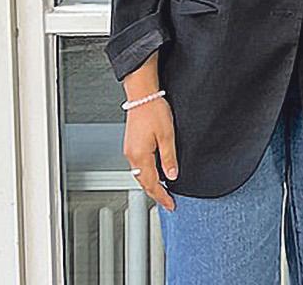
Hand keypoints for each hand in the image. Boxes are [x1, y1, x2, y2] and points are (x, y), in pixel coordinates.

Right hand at [122, 96, 178, 211]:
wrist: (143, 96)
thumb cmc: (154, 111)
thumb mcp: (167, 136)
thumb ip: (169, 158)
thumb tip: (172, 175)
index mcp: (141, 156)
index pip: (152, 184)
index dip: (162, 196)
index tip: (171, 205)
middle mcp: (132, 155)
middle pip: (143, 182)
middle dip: (156, 194)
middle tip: (168, 202)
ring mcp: (130, 150)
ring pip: (140, 175)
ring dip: (151, 185)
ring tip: (163, 192)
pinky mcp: (131, 145)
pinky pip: (138, 166)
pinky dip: (147, 174)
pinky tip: (154, 174)